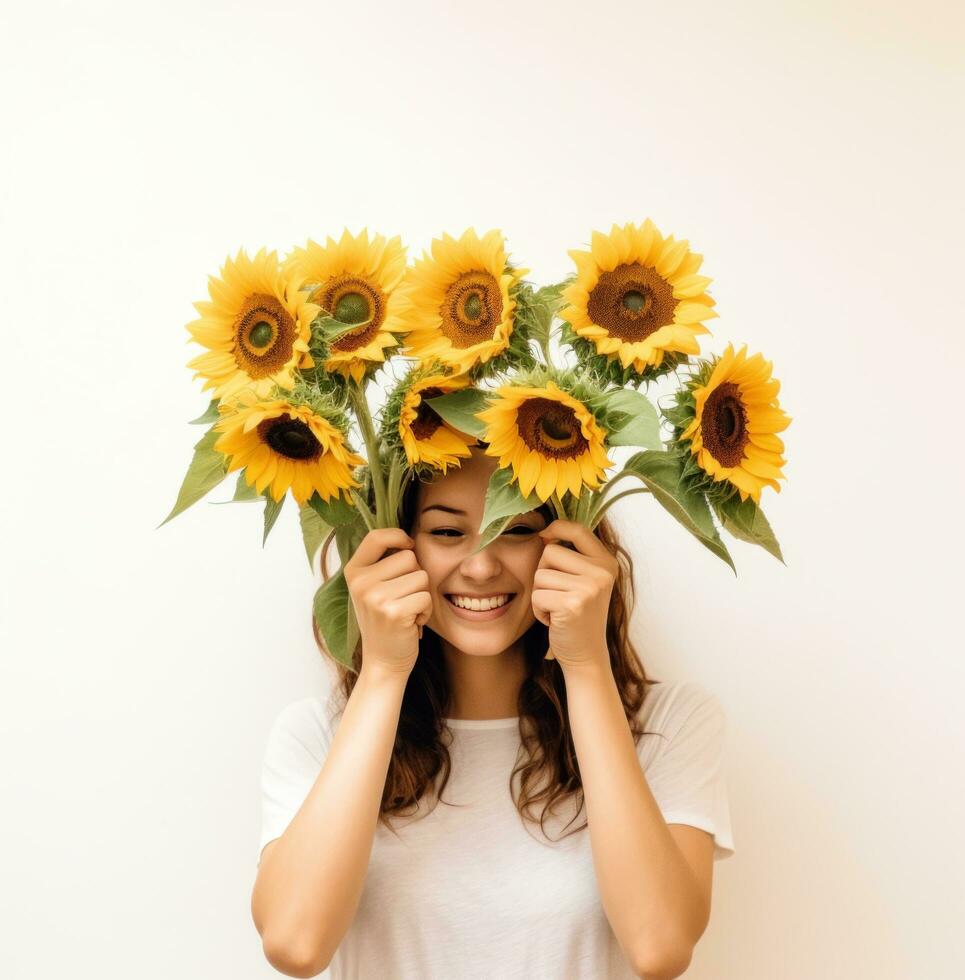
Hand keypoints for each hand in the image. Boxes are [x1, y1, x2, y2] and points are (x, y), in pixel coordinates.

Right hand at [343, 527, 431, 675]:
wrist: (383, 662)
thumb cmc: (385, 622)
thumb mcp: (373, 589)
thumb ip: (383, 564)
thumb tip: (409, 538)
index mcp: (353, 571)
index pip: (377, 536)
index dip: (398, 536)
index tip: (408, 546)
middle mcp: (360, 582)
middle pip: (409, 557)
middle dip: (415, 577)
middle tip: (403, 599)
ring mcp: (375, 597)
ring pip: (421, 577)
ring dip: (422, 595)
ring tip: (407, 611)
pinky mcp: (393, 612)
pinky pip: (426, 597)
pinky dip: (426, 611)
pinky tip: (412, 622)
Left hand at [531, 519, 618, 671]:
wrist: (587, 655)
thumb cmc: (578, 616)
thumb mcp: (585, 581)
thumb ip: (573, 557)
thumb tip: (544, 534)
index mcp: (607, 562)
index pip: (578, 529)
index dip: (557, 527)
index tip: (544, 534)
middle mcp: (602, 572)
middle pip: (550, 552)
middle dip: (544, 573)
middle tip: (559, 596)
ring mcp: (590, 588)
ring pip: (540, 574)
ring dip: (540, 594)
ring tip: (557, 609)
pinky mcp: (573, 604)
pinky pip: (537, 595)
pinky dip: (539, 610)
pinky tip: (554, 620)